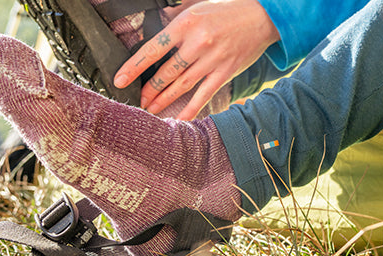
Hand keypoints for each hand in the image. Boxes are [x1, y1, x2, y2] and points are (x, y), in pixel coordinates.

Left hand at [113, 0, 279, 119]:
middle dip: (149, 89)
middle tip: (138, 100)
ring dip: (164, 99)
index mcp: (186, 24)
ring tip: (151, 109)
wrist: (262, 17)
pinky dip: (191, 108)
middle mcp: (198, 43)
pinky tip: (179, 118)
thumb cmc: (227, 10)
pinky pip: (204, 94)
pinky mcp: (225, 72)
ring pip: (182, 85)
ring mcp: (212, 60)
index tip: (120, 80)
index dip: (134, 68)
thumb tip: (155, 27)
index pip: (152, 49)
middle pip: (166, 72)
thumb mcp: (196, 7)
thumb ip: (174, 18)